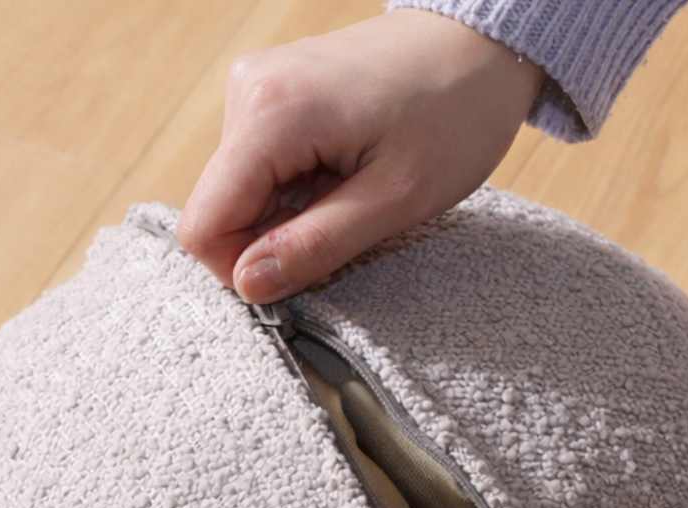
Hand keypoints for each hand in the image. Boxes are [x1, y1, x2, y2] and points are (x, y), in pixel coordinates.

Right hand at [177, 10, 542, 303]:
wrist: (483, 42)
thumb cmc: (454, 113)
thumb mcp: (393, 200)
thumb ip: (313, 247)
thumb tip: (247, 285)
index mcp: (270, 115)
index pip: (205, 227)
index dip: (243, 269)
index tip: (301, 271)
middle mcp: (247, 92)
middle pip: (219, 211)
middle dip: (272, 239)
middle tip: (344, 226)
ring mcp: (255, 88)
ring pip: (238, 194)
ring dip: (288, 215)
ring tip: (351, 192)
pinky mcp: (269, 93)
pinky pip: (257, 169)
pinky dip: (295, 190)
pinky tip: (341, 174)